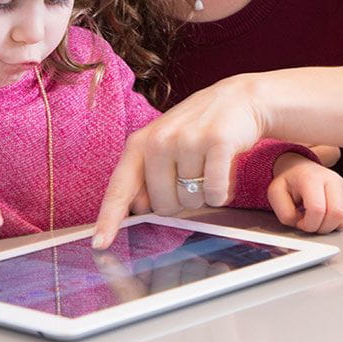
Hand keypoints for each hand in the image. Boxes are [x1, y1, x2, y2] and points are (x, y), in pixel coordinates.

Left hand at [92, 76, 265, 248]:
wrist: (242, 98)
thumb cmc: (199, 128)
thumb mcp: (165, 145)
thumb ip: (146, 175)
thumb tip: (137, 208)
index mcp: (141, 143)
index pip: (120, 188)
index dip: (109, 218)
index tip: (100, 243)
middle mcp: (160, 140)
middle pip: (163, 207)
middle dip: (181, 200)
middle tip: (193, 173)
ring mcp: (188, 140)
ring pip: (190, 202)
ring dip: (204, 195)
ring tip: (210, 166)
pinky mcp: (216, 142)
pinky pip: (214, 193)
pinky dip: (222, 192)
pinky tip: (225, 169)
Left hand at [267, 153, 342, 233]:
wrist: (299, 168)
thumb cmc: (288, 182)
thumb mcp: (275, 194)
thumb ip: (285, 213)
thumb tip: (302, 224)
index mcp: (311, 178)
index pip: (318, 209)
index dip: (308, 224)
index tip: (300, 222)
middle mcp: (331, 178)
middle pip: (336, 214)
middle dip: (321, 228)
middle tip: (309, 223)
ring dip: (329, 226)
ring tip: (316, 218)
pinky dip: (335, 222)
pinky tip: (324, 213)